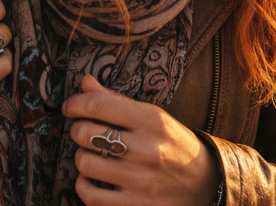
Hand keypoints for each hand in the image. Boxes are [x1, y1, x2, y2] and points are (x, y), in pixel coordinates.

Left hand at [64, 75, 220, 205]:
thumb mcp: (154, 117)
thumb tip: (85, 83)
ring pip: (85, 163)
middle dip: (78, 130)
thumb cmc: (174, 145)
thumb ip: (117, 101)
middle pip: (86, 133)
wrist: (206, 183)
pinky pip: (90, 195)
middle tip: (84, 132)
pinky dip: (83, 185)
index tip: (70, 107)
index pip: (98, 105)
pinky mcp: (135, 205)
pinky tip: (92, 178)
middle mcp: (147, 150)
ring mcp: (141, 181)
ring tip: (92, 155)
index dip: (75, 104)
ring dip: (81, 157)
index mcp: (152, 121)